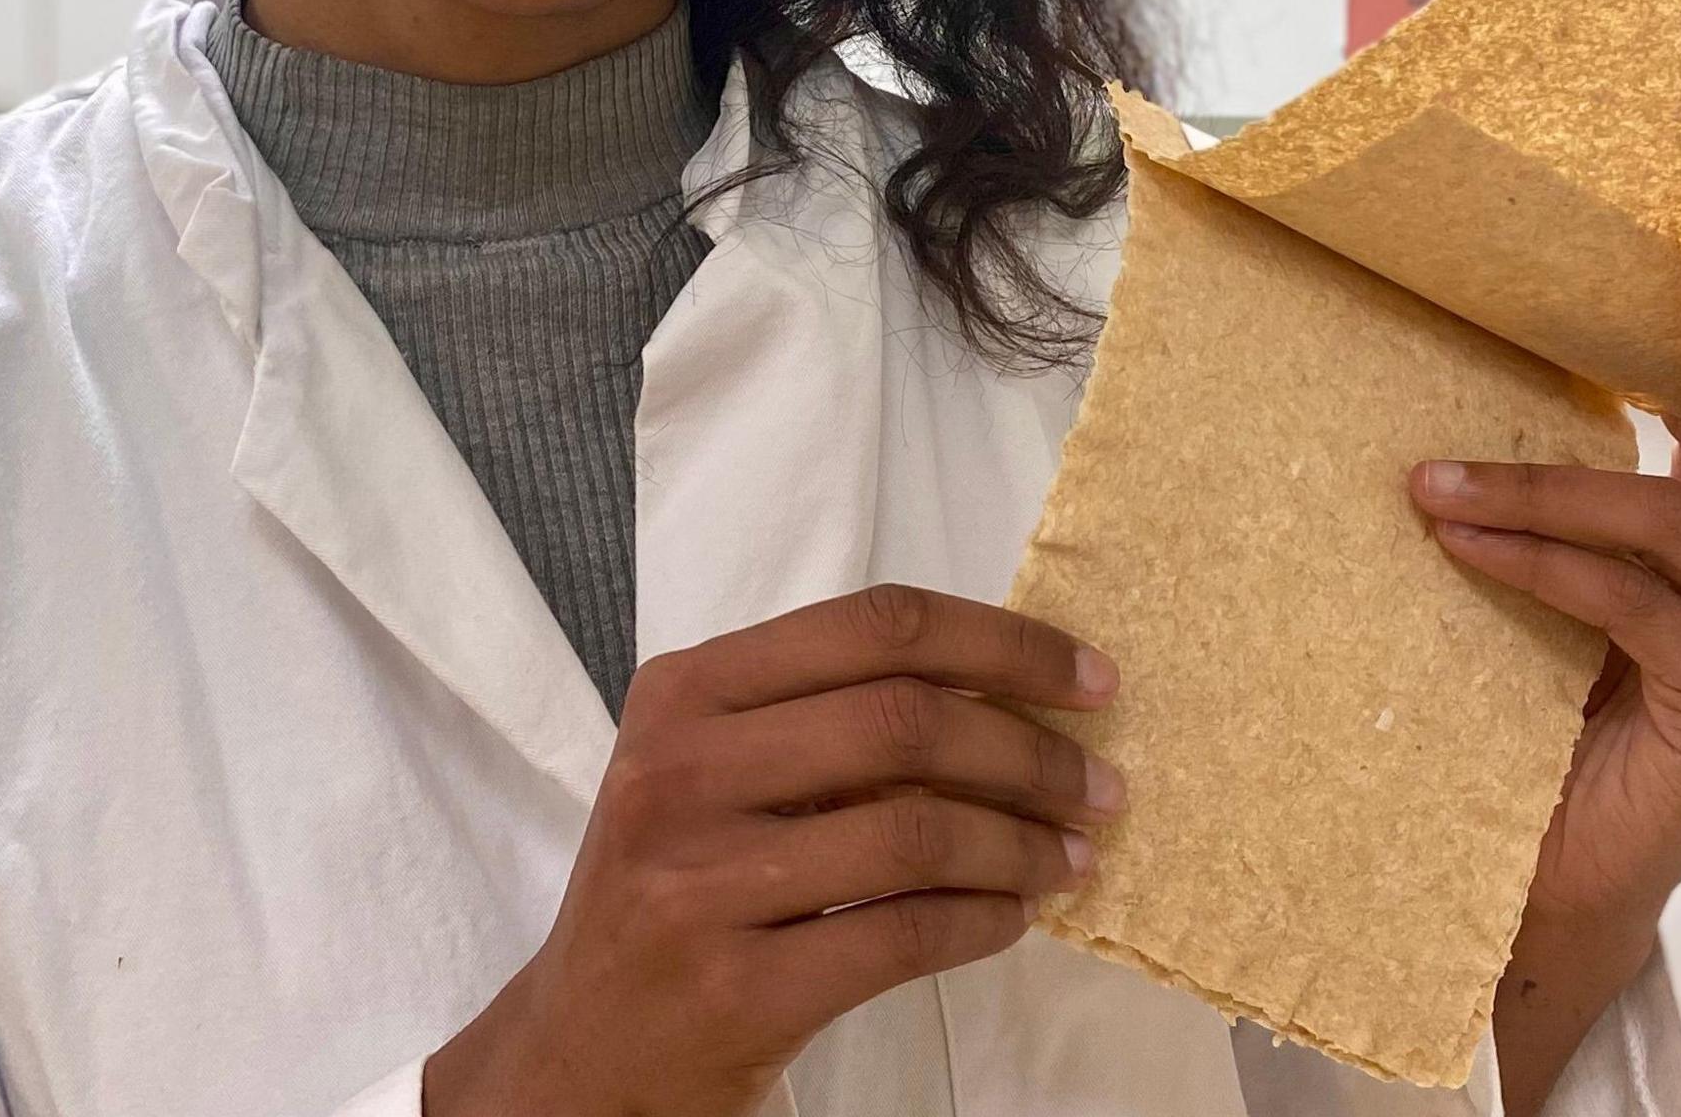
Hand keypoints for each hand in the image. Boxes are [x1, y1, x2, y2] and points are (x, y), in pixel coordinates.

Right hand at [423, 584, 1124, 1116]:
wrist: (580, 1051)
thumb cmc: (669, 892)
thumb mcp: (706, 777)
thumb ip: (818, 721)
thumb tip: (1008, 693)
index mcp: (683, 695)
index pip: (872, 628)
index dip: (1001, 644)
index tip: (1088, 680)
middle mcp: (680, 774)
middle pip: (903, 722)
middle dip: (1032, 753)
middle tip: (1100, 788)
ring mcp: (701, 884)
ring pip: (914, 832)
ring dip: (1021, 846)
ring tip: (1070, 860)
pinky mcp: (737, 988)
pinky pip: (902, 936)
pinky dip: (982, 923)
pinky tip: (1012, 919)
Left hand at [1407, 197, 1680, 1109]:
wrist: (1567, 860)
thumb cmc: (1562, 702)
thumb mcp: (1571, 563)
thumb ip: (1576, 482)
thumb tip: (1485, 364)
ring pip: (1662, 517)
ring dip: (1537, 488)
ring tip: (1431, 484)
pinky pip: (1626, 601)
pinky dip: (1536, 564)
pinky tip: (1463, 546)